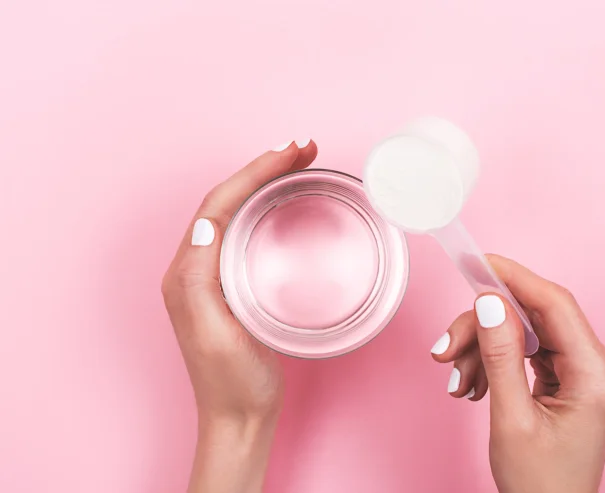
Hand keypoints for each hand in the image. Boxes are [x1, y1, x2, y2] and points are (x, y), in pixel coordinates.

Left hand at [161, 140, 317, 492]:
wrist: (240, 417)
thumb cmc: (234, 382)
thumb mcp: (218, 335)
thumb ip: (203, 283)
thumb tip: (206, 228)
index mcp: (187, 273)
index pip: (218, 205)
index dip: (253, 173)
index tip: (289, 153)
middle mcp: (194, 267)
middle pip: (226, 201)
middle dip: (262, 168)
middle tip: (302, 148)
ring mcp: (212, 274)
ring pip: (235, 212)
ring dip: (264, 183)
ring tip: (297, 164)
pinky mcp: (230, 284)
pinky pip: (244, 231)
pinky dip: (266, 208)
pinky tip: (286, 204)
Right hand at [431, 255, 604, 492]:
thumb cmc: (539, 484)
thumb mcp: (511, 418)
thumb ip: (500, 355)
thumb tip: (489, 302)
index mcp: (594, 374)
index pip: (554, 303)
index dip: (514, 276)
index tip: (478, 261)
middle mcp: (595, 366)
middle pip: (532, 316)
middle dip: (483, 327)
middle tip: (446, 349)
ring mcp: (581, 372)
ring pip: (523, 332)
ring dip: (482, 348)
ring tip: (456, 381)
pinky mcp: (565, 379)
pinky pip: (524, 351)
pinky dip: (492, 360)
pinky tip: (471, 384)